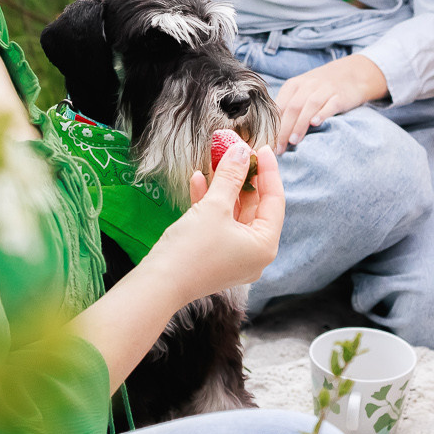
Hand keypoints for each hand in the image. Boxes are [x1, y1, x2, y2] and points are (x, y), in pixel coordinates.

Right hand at [142, 136, 285, 305]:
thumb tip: (240, 151)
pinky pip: (219, 224)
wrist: (158, 284)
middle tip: (237, 151)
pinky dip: (211, 203)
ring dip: (224, 187)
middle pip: (255, 207)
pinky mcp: (215, 256)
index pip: (274, 201)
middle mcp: (254, 254)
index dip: (268, 172)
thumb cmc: (191, 250)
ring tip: (217, 159)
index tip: (260, 148)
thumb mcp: (214, 207)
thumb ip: (230, 177)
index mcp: (265, 245)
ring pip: (235, 213)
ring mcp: (234, 256)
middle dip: (243, 177)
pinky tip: (198, 179)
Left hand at [273, 53, 387, 149]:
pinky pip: (330, 104)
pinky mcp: (340, 96)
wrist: (352, 74)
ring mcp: (325, 89)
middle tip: (280, 148)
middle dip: (284, 130)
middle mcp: (308, 85)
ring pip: (309, 106)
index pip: (279, 107)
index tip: (270, 144)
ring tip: (294, 142)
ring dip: (300, 125)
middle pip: (292, 108)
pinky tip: (315, 123)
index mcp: (294, 85)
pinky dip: (322, 113)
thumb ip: (289, 106)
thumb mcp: (302, 91)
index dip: (273, 126)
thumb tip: (274, 132)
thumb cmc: (321, 87)